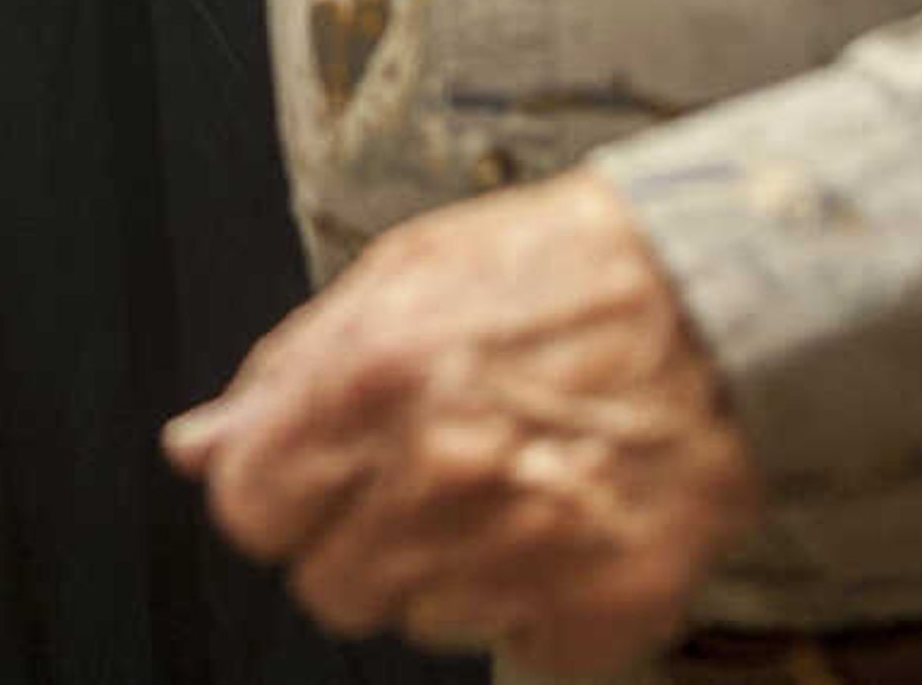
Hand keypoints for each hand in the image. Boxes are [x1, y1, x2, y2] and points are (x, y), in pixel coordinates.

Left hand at [161, 169, 762, 669]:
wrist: (722, 296)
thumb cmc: (557, 274)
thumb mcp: (399, 280)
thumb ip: (287, 371)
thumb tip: (199, 443)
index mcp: (370, 382)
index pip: (249, 510)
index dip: (277, 495)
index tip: (314, 478)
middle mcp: (440, 474)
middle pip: (328, 587)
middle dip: (358, 542)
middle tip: (423, 481)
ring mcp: (527, 549)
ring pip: (420, 622)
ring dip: (447, 573)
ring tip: (505, 490)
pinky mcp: (606, 605)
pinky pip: (522, 649)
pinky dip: (536, 606)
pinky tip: (562, 528)